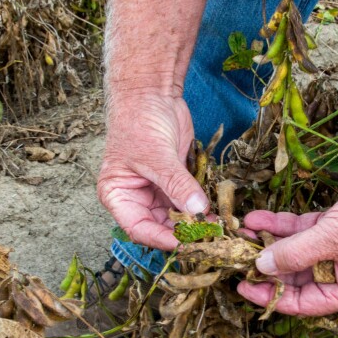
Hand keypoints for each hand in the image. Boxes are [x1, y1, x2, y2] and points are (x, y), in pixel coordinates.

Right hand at [98, 92, 208, 250]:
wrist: (150, 93)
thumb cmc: (138, 121)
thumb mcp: (156, 156)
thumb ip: (176, 184)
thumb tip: (197, 211)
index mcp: (118, 196)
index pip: (139, 229)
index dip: (162, 239)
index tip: (187, 243)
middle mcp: (137, 198)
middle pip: (161, 227)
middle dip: (185, 232)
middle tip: (210, 237)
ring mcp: (158, 191)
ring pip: (179, 217)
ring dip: (197, 223)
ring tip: (218, 228)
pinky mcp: (177, 182)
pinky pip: (191, 201)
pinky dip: (203, 208)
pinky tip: (219, 213)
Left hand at [237, 148, 337, 315]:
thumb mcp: (334, 238)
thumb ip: (296, 253)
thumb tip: (262, 266)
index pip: (301, 303)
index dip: (269, 296)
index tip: (241, 285)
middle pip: (294, 277)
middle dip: (265, 265)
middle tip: (235, 255)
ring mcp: (337, 250)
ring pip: (295, 251)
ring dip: (269, 242)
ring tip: (241, 234)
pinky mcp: (334, 227)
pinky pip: (301, 232)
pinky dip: (280, 225)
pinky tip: (257, 219)